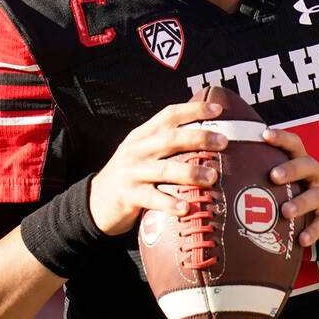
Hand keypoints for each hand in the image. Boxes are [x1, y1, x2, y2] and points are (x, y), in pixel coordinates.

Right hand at [89, 100, 224, 235]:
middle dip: (198, 138)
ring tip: (212, 177)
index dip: (194, 110)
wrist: (94, 201)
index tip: (219, 109)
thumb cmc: (130, 176)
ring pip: (164, 169)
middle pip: (170, 139)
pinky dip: (170, 203)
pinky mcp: (127, 195)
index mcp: (142, 135)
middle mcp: (137, 150)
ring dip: (190, 172)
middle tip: (224, 142)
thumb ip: (166, 145)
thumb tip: (208, 141)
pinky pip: (152, 198)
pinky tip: (186, 208)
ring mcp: (131, 172)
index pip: (169, 115)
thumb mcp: (142, 153)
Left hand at [264, 128, 318, 248]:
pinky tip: (302, 239)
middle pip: (308, 165)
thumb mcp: (297, 183)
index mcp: (305, 165)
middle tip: (273, 176)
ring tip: (285, 212)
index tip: (264, 135)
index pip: (295, 145)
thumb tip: (232, 174)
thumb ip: (274, 177)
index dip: (282, 138)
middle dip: (290, 169)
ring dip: (300, 203)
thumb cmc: (308, 195)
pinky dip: (313, 231)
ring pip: (316, 196)